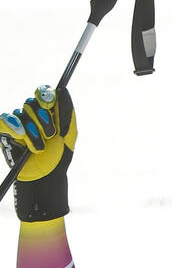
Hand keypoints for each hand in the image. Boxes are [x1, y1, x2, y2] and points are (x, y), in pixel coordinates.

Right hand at [1, 85, 76, 220]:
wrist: (47, 177)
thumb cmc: (60, 157)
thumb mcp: (69, 135)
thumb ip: (67, 112)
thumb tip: (63, 90)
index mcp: (48, 113)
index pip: (43, 94)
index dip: (44, 95)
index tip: (49, 103)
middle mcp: (31, 116)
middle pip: (31, 102)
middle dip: (43, 119)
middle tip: (51, 135)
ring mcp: (17, 123)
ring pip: (20, 114)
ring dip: (33, 132)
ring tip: (40, 148)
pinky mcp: (4, 132)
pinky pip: (4, 120)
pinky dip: (13, 126)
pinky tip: (20, 136)